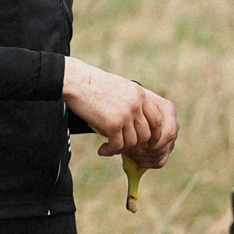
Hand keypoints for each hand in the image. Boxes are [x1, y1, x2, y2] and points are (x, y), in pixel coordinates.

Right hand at [64, 60, 178, 164]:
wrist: (76, 81)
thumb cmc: (94, 85)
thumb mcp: (120, 88)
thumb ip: (131, 102)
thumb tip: (135, 121)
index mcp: (140, 95)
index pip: (157, 119)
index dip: (154, 134)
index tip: (147, 143)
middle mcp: (136, 104)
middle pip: (146, 134)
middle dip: (136, 144)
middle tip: (123, 147)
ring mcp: (125, 114)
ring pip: (133, 142)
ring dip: (122, 149)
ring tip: (110, 148)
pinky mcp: (112, 124)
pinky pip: (117, 145)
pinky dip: (110, 151)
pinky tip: (102, 150)